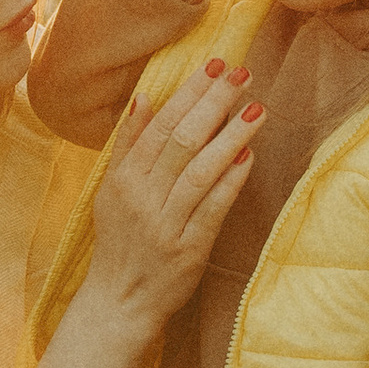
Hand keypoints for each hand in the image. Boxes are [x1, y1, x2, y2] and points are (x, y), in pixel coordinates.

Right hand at [81, 61, 258, 335]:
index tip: (215, 65)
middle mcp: (142, 198)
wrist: (118, 302)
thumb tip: (145, 98)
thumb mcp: (111, 190)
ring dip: (230, 137)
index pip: (159, 126)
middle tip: (242, 74)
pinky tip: (249, 155)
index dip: (188, 93)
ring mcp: (165, 225)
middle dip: (213, 103)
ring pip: (198, 172)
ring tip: (256, 108)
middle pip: (181, 141)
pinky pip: (212, 209)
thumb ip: (128, 145)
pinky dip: (230, 181)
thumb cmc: (120, 242)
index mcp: (124, 179)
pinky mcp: (188, 250)